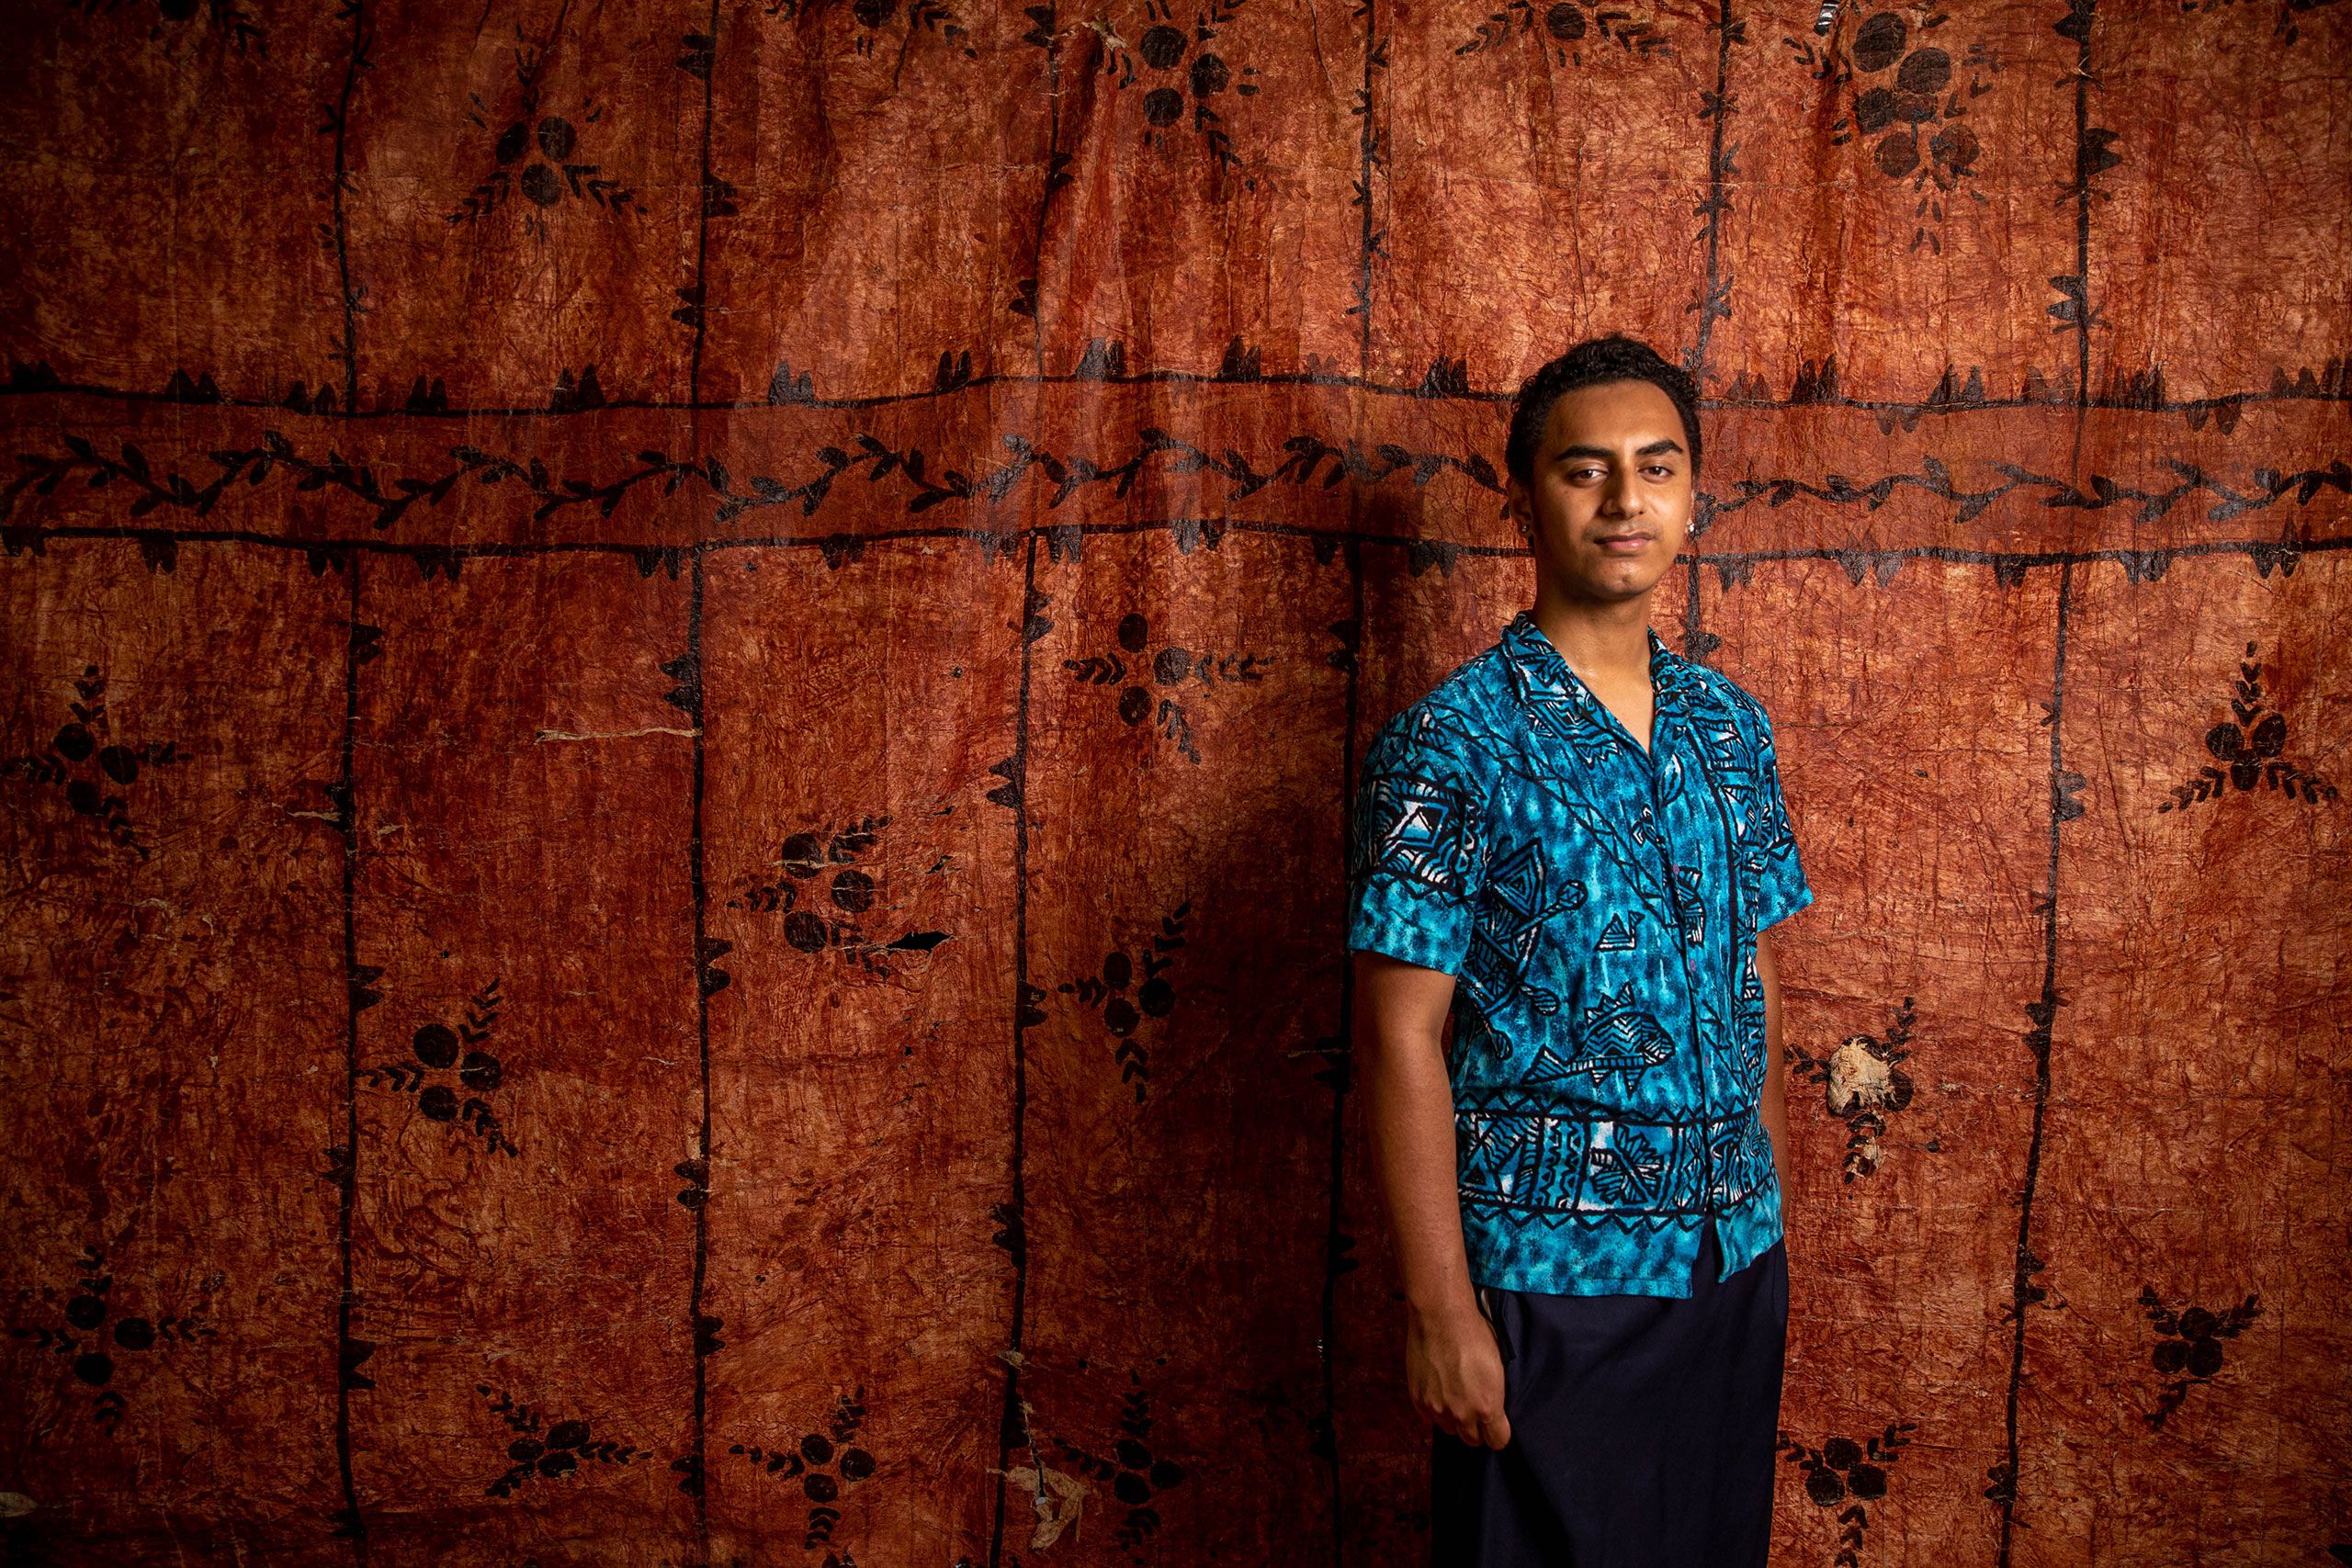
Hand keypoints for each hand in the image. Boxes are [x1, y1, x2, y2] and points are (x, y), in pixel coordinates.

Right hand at [1405, 1296, 1511, 1449]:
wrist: (1442, 1317)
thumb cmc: (1476, 1336)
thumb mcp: (1498, 1368)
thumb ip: (1494, 1397)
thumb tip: (1493, 1409)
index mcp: (1488, 1407)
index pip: (1497, 1441)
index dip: (1497, 1433)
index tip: (1495, 1424)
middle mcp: (1462, 1414)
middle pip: (1472, 1440)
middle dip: (1475, 1428)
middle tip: (1474, 1408)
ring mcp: (1437, 1408)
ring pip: (1449, 1429)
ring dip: (1453, 1419)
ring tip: (1454, 1396)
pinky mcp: (1418, 1399)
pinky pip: (1429, 1416)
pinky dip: (1434, 1408)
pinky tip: (1438, 1390)